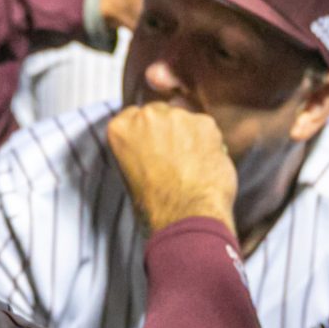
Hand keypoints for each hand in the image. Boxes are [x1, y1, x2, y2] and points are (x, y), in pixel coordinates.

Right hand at [106, 101, 236, 231]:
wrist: (185, 215)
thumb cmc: (156, 206)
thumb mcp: (128, 176)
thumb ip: (136, 151)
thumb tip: (149, 150)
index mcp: (120, 129)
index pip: (132, 116)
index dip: (146, 133)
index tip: (152, 145)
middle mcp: (146, 116)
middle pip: (160, 113)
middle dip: (167, 131)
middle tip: (174, 158)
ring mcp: (177, 117)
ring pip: (185, 120)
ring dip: (189, 136)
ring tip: (191, 165)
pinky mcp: (205, 123)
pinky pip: (207, 128)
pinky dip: (208, 143)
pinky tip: (205, 164)